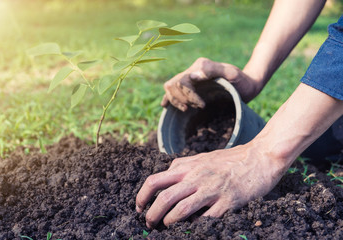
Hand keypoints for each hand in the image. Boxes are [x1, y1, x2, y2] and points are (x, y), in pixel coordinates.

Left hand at [136, 141, 285, 227]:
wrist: (260, 157)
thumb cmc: (230, 159)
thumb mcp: (202, 157)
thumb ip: (184, 166)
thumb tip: (168, 175)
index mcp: (188, 167)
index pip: (155, 180)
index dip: (142, 196)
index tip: (139, 207)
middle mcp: (196, 177)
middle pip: (164, 197)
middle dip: (151, 215)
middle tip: (149, 223)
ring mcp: (212, 189)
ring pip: (181, 210)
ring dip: (169, 222)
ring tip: (166, 228)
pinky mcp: (228, 201)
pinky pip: (206, 219)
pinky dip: (195, 227)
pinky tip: (193, 229)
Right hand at [161, 57, 260, 111]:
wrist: (247, 84)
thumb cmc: (242, 81)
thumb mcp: (232, 74)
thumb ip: (213, 70)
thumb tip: (192, 76)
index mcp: (200, 66)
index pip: (182, 82)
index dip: (189, 96)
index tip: (202, 105)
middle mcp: (192, 70)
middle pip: (173, 85)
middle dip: (182, 99)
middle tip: (197, 107)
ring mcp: (190, 78)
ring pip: (170, 87)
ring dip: (176, 101)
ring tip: (188, 109)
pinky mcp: (191, 87)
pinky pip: (173, 90)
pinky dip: (168, 98)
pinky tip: (165, 105)